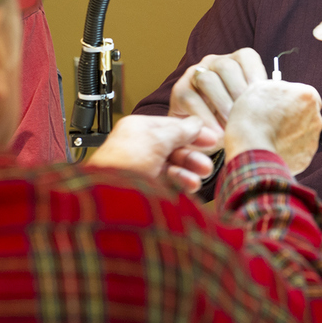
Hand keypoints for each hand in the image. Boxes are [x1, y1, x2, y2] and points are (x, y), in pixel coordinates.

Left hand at [88, 115, 217, 192]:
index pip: (169, 126)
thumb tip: (196, 123)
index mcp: (137, 130)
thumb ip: (180, 130)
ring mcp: (143, 169)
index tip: (211, 137)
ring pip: (173, 166)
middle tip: (206, 161)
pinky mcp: (146, 188)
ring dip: (189, 170)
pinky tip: (190, 185)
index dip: (191, 131)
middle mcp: (139, 148)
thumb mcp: (157, 140)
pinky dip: (182, 182)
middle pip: (174, 148)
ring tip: (201, 174)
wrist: (110, 199)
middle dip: (192, 155)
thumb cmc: (123, 165)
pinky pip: (169, 182)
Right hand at [168, 48, 267, 150]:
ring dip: (222, 105)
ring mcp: (194, 74)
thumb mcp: (247, 109)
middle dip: (239, 93)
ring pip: (208, 80)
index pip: (246, 57)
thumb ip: (260, 102)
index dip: (255, 75)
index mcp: (234, 61)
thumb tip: (279, 103)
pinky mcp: (179, 90)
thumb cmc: (230, 120)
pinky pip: (191, 99)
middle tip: (247, 117)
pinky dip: (205, 118)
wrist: (200, 136)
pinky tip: (216, 134)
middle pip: (227, 67)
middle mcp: (213, 62)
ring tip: (231, 127)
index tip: (262, 98)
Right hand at [224, 80, 321, 174]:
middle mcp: (316, 117)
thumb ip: (277, 87)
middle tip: (275, 120)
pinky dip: (289, 149)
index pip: (307, 95)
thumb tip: (279, 90)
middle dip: (294, 117)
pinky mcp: (306, 157)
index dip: (293, 99)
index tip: (281, 104)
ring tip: (271, 136)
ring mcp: (312, 139)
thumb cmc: (253, 115)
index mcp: (307, 95)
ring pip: (303, 133)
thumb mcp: (259, 87)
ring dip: (291, 134)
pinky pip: (298, 151)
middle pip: (308, 114)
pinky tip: (274, 147)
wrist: (251, 148)